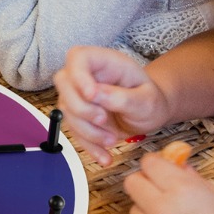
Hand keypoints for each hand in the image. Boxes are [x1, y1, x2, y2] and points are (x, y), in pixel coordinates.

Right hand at [53, 45, 169, 165]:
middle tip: (103, 120)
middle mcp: (85, 75)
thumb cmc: (150, 100)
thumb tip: (96, 94)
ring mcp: (78, 95)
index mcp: (103, 62)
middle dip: (80, 107)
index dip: (78, 75)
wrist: (149, 115)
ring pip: (66, 110)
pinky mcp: (78, 116)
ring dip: (87, 130)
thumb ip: (122, 97)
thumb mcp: (146, 99)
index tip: (91, 95)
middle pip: (63, 83)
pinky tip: (104, 156)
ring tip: (112, 140)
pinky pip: (73, 131)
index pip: (78, 58)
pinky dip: (88, 146)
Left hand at [126, 152, 213, 213]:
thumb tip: (180, 167)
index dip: (157, 166)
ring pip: (134, 211)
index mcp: (183, 190)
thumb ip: (198, 182)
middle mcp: (162, 208)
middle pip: (133, 183)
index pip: (149, 163)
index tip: (164, 172)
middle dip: (146, 184)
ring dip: (148, 213)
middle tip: (163, 195)